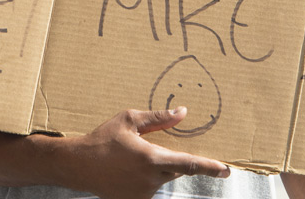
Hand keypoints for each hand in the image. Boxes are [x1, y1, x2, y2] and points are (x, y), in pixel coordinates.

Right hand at [64, 107, 230, 198]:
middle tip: (147, 148)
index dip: (209, 167)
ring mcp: (143, 194)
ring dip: (154, 168)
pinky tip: (126, 170)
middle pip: (175, 169)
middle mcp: (151, 179)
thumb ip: (159, 118)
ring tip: (129, 158)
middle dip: (169, 158)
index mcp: (152, 158)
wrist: (79, 165)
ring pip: (162, 179)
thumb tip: (183, 113)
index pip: (189, 163)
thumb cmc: (104, 139)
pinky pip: (149, 188)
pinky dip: (144, 178)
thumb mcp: (130, 120)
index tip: (226, 170)